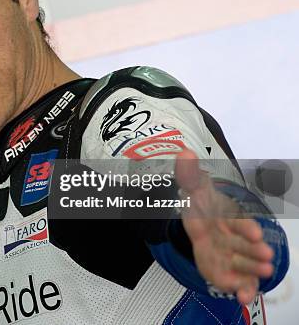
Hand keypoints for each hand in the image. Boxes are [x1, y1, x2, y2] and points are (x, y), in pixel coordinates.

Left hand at [174, 150, 273, 304]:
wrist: (199, 224)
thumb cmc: (201, 207)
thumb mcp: (192, 190)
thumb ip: (188, 175)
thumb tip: (183, 152)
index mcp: (229, 219)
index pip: (240, 223)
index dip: (246, 228)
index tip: (254, 232)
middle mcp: (235, 239)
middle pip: (246, 245)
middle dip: (255, 250)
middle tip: (266, 255)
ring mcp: (233, 257)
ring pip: (245, 264)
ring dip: (254, 269)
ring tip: (265, 273)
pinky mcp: (228, 272)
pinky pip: (237, 282)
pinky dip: (242, 290)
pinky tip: (243, 298)